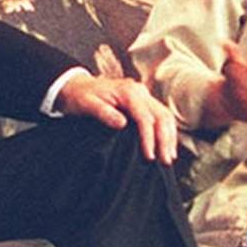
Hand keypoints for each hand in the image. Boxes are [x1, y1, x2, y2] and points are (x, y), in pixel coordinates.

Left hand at [54, 74, 177, 164]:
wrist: (77, 86)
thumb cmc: (80, 96)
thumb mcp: (86, 104)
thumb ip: (103, 113)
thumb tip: (122, 123)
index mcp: (128, 92)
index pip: (145, 117)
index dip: (149, 138)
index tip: (149, 156)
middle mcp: (140, 91)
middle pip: (161, 115)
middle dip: (165, 139)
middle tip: (165, 161)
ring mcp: (143, 95)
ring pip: (165, 115)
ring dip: (169, 137)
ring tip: (169, 157)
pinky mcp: (144, 102)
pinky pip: (161, 116)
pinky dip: (166, 131)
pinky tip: (166, 145)